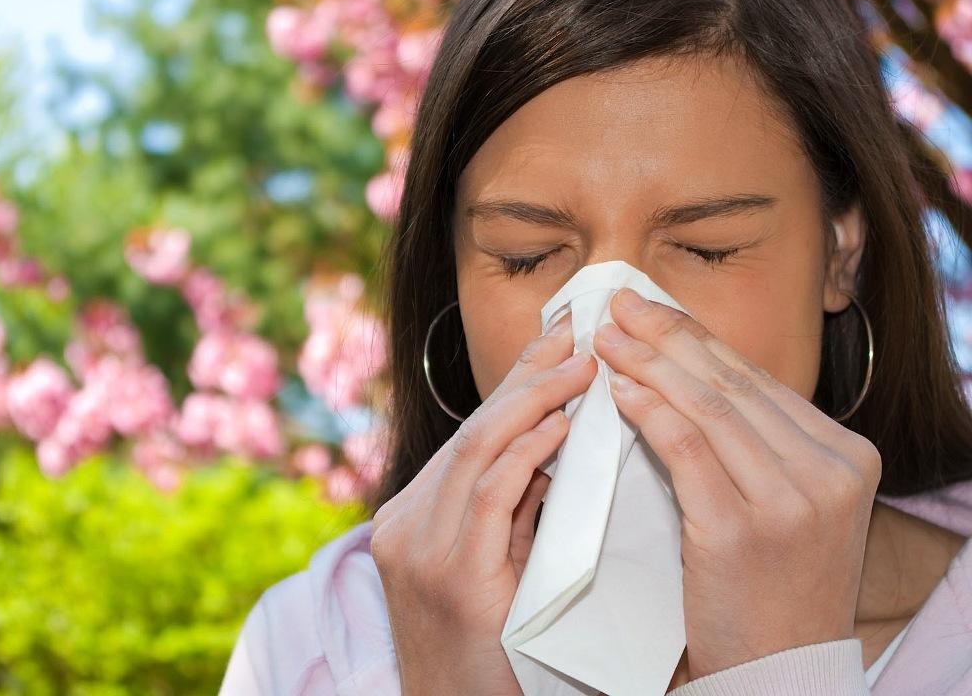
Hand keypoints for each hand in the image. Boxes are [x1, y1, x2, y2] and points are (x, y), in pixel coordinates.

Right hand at [370, 311, 597, 694]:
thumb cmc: (489, 651)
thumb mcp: (490, 566)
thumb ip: (511, 509)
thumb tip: (556, 445)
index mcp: (412, 517)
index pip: (470, 434)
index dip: (513, 383)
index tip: (554, 342)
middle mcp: (406, 524)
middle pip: (472, 430)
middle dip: (526, 377)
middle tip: (572, 335)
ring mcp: (422, 549)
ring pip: (477, 450)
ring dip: (534, 402)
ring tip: (581, 368)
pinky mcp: (452, 578)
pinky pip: (490, 496)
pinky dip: (526, 454)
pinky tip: (560, 427)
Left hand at [593, 287, 880, 679]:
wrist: (780, 672)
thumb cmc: (771, 586)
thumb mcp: (788, 504)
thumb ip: (755, 443)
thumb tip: (684, 370)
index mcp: (846, 454)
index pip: (756, 379)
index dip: (697, 338)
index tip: (651, 310)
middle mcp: (830, 470)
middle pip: (731, 383)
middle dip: (667, 336)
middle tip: (618, 305)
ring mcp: (792, 500)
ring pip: (709, 407)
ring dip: (649, 363)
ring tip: (607, 338)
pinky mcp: (742, 531)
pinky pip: (687, 450)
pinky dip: (649, 412)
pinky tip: (618, 390)